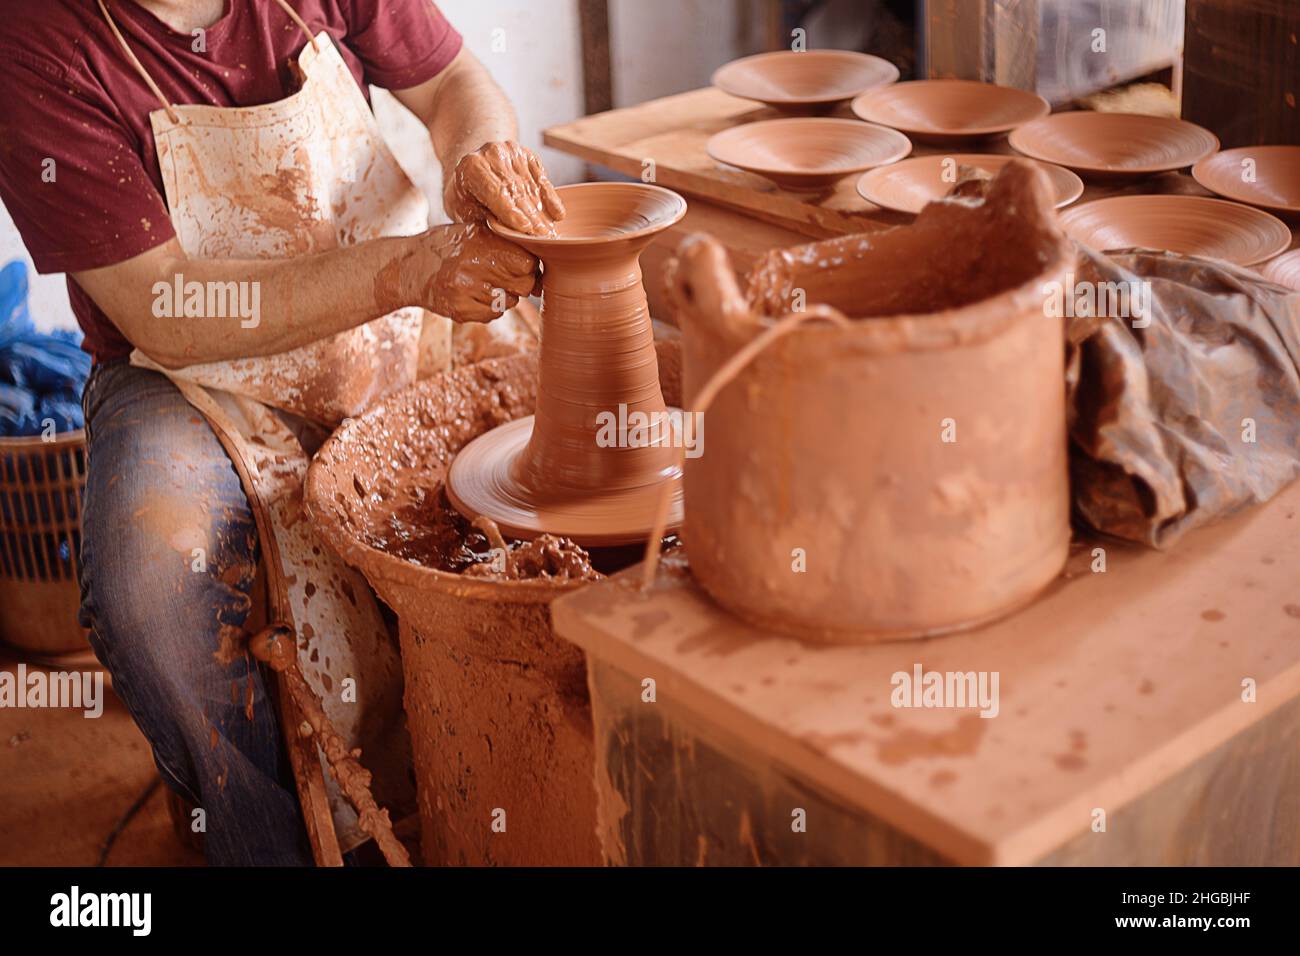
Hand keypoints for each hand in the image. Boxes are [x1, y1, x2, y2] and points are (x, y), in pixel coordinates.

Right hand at [414, 222, 538, 322]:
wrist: (408, 267)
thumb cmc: (447, 246)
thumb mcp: (473, 232)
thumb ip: (505, 242)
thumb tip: (540, 264)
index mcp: (481, 243)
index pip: (527, 262)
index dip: (530, 265)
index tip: (523, 263)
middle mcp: (474, 267)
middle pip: (523, 285)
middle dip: (521, 282)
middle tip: (506, 275)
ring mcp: (466, 292)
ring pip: (510, 302)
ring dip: (504, 295)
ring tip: (484, 282)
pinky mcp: (460, 311)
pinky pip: (493, 315)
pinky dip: (490, 307)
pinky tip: (474, 295)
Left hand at [443, 141, 565, 235]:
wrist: (474, 165)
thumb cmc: (467, 194)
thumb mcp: (462, 209)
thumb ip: (480, 219)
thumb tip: (503, 235)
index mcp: (472, 167)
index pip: (495, 192)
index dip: (510, 211)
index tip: (525, 228)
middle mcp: (493, 154)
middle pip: (516, 190)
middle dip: (531, 216)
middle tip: (544, 238)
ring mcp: (512, 152)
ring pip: (531, 187)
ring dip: (542, 211)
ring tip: (550, 233)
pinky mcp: (527, 155)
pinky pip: (542, 179)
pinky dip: (551, 198)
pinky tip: (558, 214)